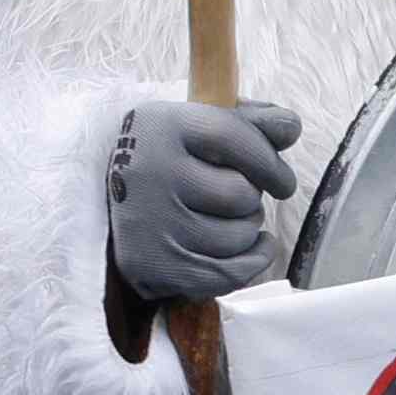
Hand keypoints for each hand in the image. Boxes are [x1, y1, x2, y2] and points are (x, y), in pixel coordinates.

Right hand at [103, 97, 303, 305]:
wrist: (105, 202)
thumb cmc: (169, 159)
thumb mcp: (197, 126)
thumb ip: (250, 121)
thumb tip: (290, 127)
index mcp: (159, 126)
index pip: (232, 136)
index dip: (269, 161)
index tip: (281, 180)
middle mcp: (149, 171)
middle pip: (240, 193)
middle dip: (251, 199)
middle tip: (234, 197)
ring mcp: (149, 222)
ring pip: (238, 235)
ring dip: (247, 230)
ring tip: (228, 220)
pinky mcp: (153, 264)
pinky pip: (229, 273)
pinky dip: (252, 262)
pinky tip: (252, 248)